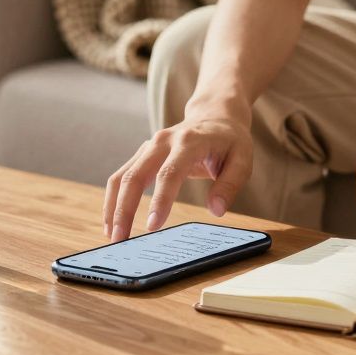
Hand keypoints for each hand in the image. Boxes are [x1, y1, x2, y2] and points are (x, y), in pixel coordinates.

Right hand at [103, 115, 252, 242]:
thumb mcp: (243, 159)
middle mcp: (163, 141)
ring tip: (113, 236)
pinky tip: (113, 220)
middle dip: (124, 209)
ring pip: (121, 177)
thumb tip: (216, 210)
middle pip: (135, 176)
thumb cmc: (229, 140)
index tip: (153, 226)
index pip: (169, 173)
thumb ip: (230, 184)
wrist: (214, 115)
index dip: (160, 200)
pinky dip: (114, 199)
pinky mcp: (142, 154)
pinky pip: (121, 176)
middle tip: (121, 239)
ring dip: (113, 207)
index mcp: (188, 142)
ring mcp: (149, 146)